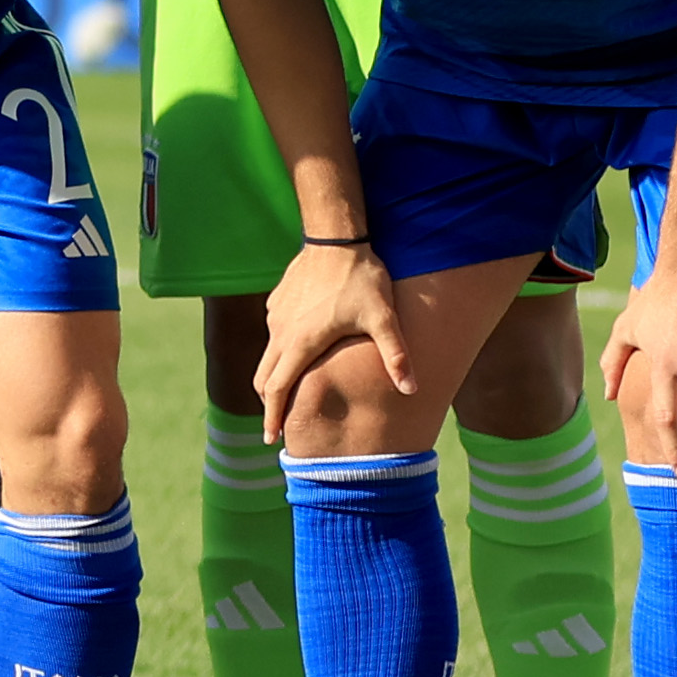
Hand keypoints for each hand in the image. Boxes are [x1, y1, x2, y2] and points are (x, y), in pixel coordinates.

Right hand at [254, 242, 411, 442]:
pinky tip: (300, 348)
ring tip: (289, 391)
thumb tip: (412, 390)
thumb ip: (396, 356)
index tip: (272, 440)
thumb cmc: (360, 279)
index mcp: (300, 343)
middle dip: (270, 404)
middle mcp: (281, 333)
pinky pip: (274, 333)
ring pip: (268, 356)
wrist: (335, 237)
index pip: (277, 389)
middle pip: (264, 378)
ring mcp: (276, 316)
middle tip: (280, 425)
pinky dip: (280, 351)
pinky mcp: (277, 301)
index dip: (273, 417)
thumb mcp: (383, 318)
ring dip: (275, 377)